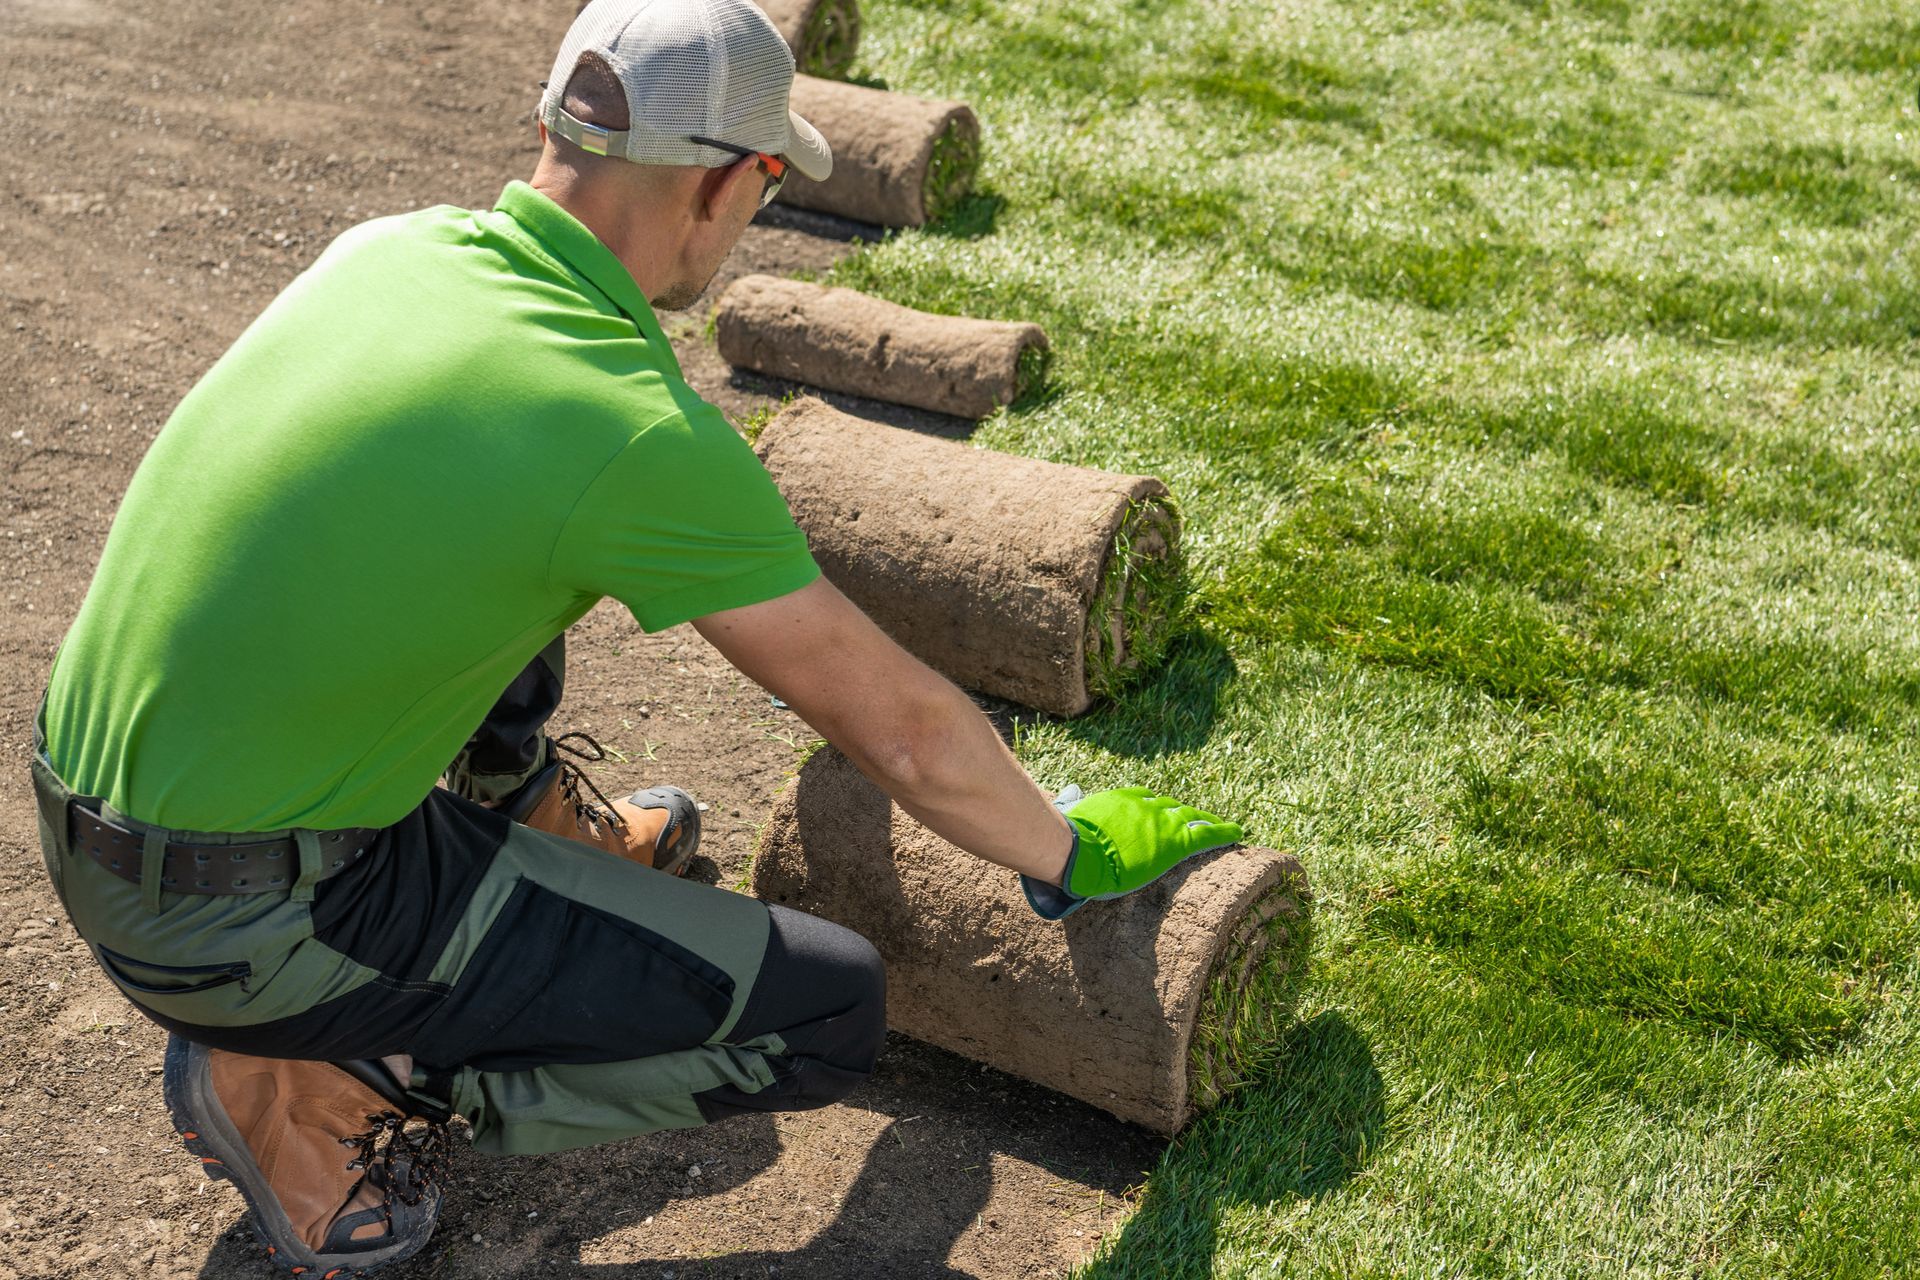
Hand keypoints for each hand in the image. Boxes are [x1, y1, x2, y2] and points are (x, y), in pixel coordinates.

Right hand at [1021, 786, 1244, 919]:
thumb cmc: (1066, 841)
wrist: (1078, 852)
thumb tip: (1058, 801)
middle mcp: (1144, 806)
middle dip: (1182, 812)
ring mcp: (1161, 822)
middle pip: (1171, 806)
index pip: (1145, 799)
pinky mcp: (1175, 842)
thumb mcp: (1068, 819)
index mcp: (1120, 801)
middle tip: (1191, 819)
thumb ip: (1070, 810)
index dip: (1156, 806)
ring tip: (1218, 826)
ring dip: (1203, 821)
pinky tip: (1237, 833)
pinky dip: (1222, 832)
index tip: (1160, 811)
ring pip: (1190, 817)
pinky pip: (1206, 833)